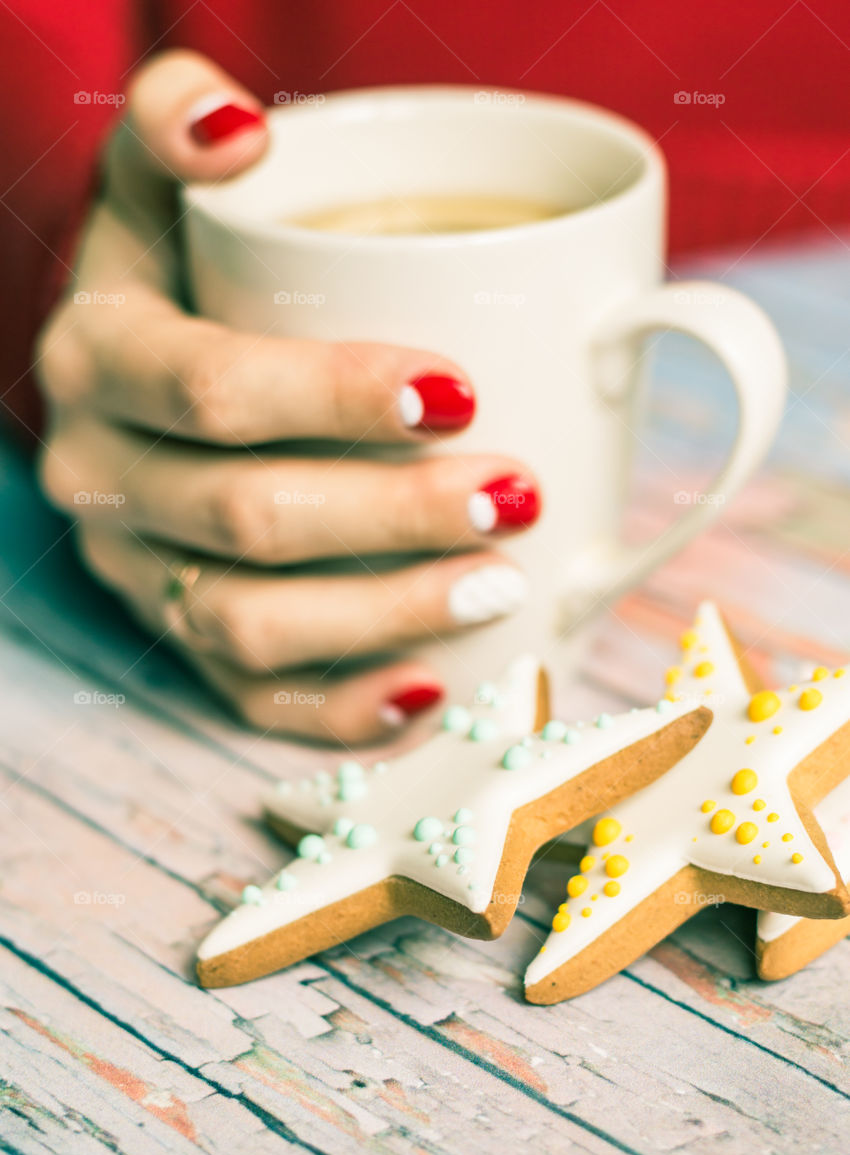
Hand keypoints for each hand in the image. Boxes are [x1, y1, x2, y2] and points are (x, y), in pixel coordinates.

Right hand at [36, 51, 539, 742]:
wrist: (137, 371)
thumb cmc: (178, 273)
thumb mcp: (159, 186)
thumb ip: (174, 125)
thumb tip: (237, 127)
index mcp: (102, 360)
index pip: (214, 390)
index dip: (337, 396)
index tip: (463, 388)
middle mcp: (103, 477)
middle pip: (246, 518)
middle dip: (393, 515)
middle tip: (515, 493)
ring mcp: (137, 571)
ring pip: (249, 624)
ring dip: (383, 616)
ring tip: (500, 585)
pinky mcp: (175, 636)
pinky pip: (248, 698)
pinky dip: (340, 710)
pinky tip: (428, 691)